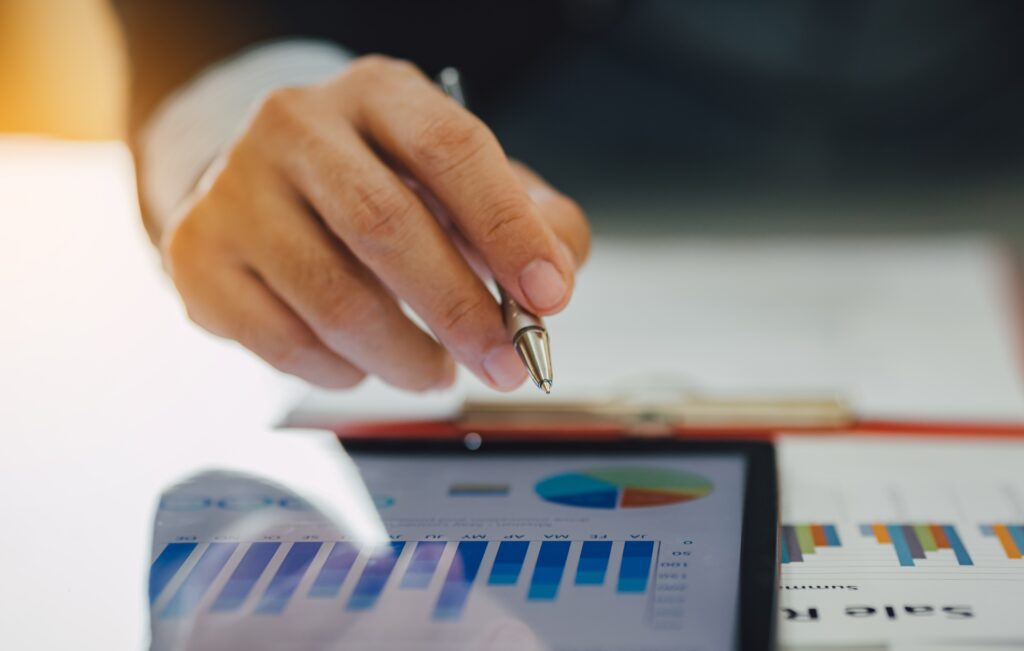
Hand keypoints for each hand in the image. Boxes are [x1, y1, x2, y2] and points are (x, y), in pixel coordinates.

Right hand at [164, 55, 589, 390]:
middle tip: (503, 363)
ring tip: (437, 370)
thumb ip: (529, 221)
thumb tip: (553, 283)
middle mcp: (297, 127)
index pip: (451, 150)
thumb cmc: (381, 186)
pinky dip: (342, 370)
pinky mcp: (199, 257)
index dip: (507, 228)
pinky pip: (285, 342)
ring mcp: (236, 190)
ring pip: (335, 299)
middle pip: (385, 226)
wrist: (268, 185)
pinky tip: (365, 362)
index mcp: (377, 94)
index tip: (549, 295)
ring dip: (405, 356)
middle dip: (459, 311)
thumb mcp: (462, 183)